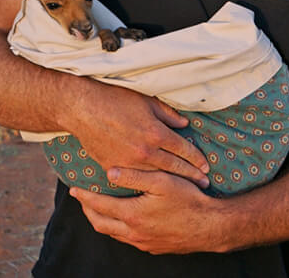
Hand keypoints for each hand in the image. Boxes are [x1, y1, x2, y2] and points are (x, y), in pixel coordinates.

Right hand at [63, 79, 209, 187]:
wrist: (82, 108)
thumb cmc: (115, 99)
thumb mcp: (146, 101)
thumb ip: (168, 114)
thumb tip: (184, 125)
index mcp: (156, 133)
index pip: (183, 149)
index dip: (197, 159)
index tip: (206, 167)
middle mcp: (145, 152)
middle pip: (175, 167)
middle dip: (192, 176)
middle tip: (204, 183)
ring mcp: (129, 163)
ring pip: (157, 177)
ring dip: (173, 182)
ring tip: (186, 188)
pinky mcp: (113, 168)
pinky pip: (134, 179)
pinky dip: (147, 183)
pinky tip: (155, 188)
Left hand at [70, 168, 223, 253]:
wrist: (210, 227)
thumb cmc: (189, 199)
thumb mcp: (162, 181)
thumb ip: (135, 175)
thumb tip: (110, 171)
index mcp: (133, 215)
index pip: (100, 205)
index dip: (85, 196)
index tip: (74, 188)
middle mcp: (134, 233)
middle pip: (101, 223)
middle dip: (88, 210)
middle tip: (82, 198)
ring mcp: (143, 243)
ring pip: (113, 233)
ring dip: (102, 219)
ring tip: (98, 206)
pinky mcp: (153, 247)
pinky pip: (127, 238)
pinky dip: (117, 227)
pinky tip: (123, 217)